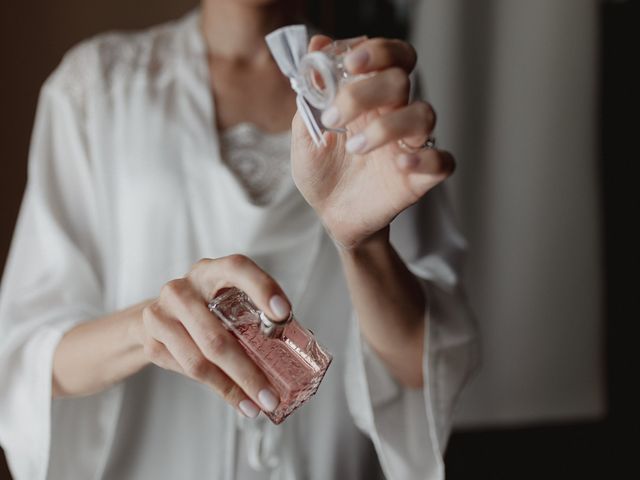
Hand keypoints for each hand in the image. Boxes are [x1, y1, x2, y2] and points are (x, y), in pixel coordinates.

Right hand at [129, 255, 291, 418]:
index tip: (284, 314)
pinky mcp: (152, 340)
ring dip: (233, 388)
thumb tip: (292, 344)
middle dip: (247, 371)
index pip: (237, 268)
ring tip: (258, 405)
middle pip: (216, 334)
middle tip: (272, 395)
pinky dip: (218, 389)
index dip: (262, 288)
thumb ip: (252, 314)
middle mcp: (182, 289)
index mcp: (210, 271)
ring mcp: (161, 314)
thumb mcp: (227, 301)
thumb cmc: (207, 308)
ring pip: (199, 360)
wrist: (160, 315)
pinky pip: (187, 371)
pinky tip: (238, 399)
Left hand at [291, 36, 454, 248]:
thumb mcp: (306, 132)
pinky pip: (442, 162)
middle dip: (366, 90)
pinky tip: (399, 165)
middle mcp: (394, 115)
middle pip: (401, 80)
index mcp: (371, 98)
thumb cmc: (323, 171)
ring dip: (387, 126)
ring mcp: (409, 146)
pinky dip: (426, 159)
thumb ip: (311, 93)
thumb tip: (316, 44)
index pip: (391, 57)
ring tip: (354, 148)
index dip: (378, 51)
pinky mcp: (419, 178)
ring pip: (425, 115)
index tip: (349, 61)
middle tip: (334, 116)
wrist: (330, 215)